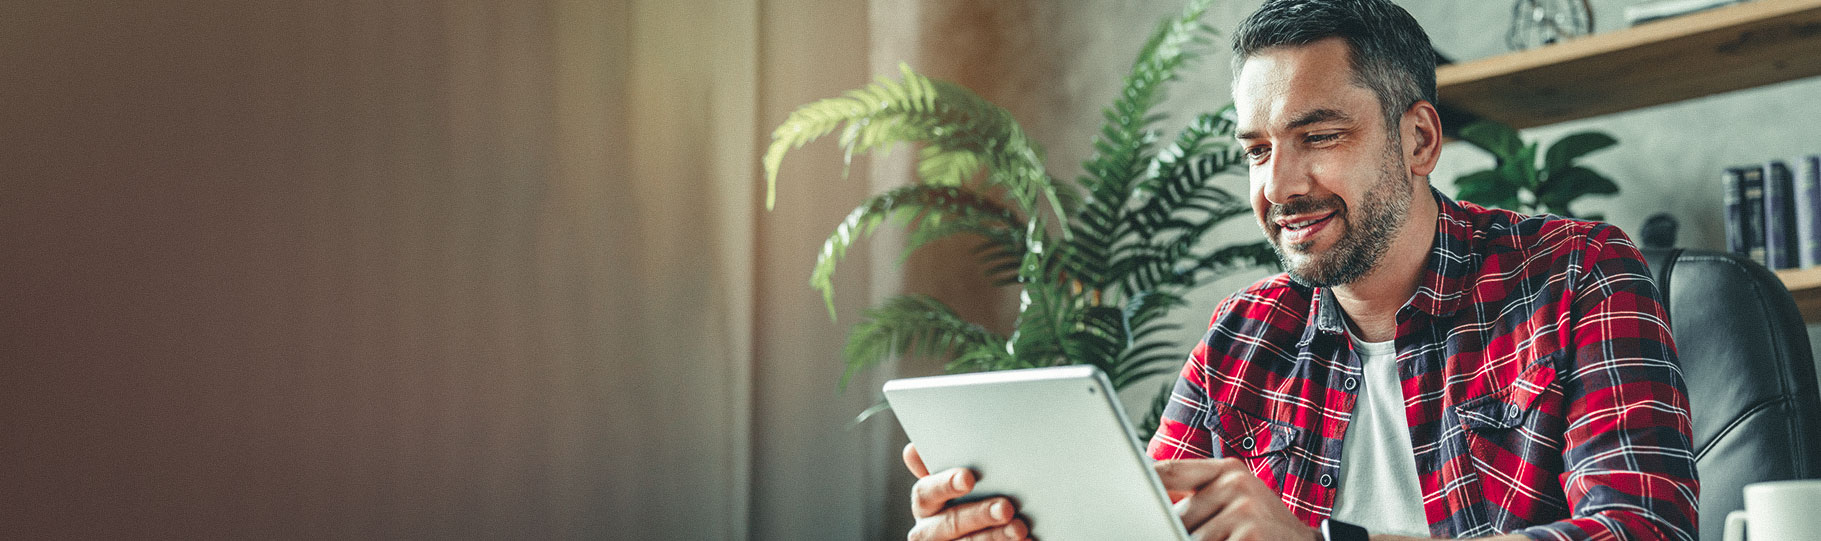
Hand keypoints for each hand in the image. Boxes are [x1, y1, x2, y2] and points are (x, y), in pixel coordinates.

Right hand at [902, 443, 1030, 540]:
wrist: (985, 527)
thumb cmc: (972, 499)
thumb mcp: (957, 483)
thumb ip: (940, 466)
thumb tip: (913, 449)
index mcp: (925, 504)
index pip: (926, 492)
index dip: (945, 484)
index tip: (969, 477)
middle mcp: (928, 531)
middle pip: (950, 523)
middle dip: (979, 514)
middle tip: (1006, 507)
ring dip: (995, 537)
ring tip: (1019, 528)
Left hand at [1154, 458, 1315, 540]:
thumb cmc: (1261, 525)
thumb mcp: (1233, 500)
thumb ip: (1197, 495)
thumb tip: (1149, 497)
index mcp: (1227, 470)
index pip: (1170, 470)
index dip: (1145, 481)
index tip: (1125, 489)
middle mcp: (1235, 483)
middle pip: (1177, 513)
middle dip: (1176, 529)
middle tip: (1199, 532)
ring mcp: (1244, 508)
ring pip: (1192, 535)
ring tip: (1226, 537)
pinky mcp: (1250, 533)